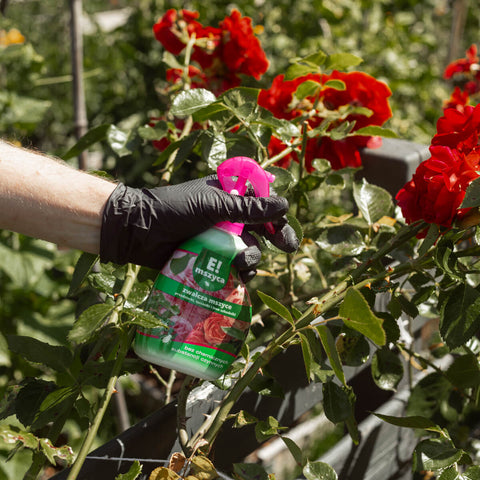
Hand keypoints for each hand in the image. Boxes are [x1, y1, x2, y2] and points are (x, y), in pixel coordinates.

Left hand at [100, 175, 298, 278]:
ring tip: (243, 262)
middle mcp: (227, 216)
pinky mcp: (210, 257)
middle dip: (276, 237)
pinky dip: (239, 272)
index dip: (276, 215)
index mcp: (229, 196)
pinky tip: (238, 277)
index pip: (261, 203)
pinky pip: (233, 266)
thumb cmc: (175, 209)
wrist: (140, 231)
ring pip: (249, 249)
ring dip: (252, 256)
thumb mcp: (214, 205)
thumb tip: (284, 205)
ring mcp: (219, 237)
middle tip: (288, 248)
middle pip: (261, 228)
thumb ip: (248, 208)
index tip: (283, 228)